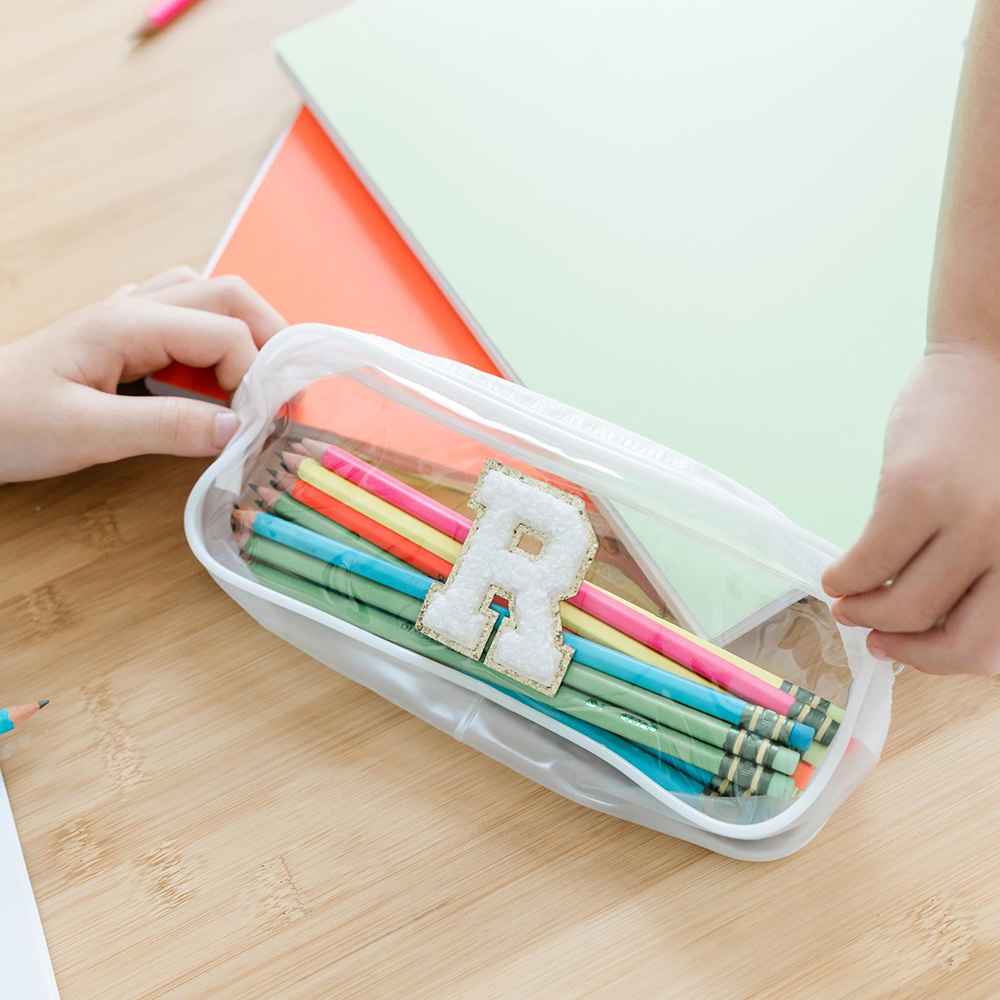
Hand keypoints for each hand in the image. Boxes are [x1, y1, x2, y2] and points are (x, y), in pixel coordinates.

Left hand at [0, 267, 285, 482]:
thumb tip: (239, 430)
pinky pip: (182, 313)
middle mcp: (134, 307)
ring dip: (244, 332)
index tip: (264, 425)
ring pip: (208, 297)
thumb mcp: (87, 433)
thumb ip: (167, 428)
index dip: (258, 377)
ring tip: (254, 383)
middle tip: (284, 393)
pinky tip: (207, 372)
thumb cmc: (7, 421)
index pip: (227, 332)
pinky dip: (212, 336)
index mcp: (130, 323)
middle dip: (272, 338)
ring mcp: (126, 315)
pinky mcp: (119, 334)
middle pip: (230, 294)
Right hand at [822, 344, 999, 674]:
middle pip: (960, 641)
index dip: (944, 658)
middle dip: (908, 649)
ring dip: (866, 615)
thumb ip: (982, 566)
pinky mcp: (914, 493)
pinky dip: (844, 579)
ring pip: (907, 608)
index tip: (908, 648)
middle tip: (876, 638)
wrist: (990, 364)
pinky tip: (837, 575)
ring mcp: (968, 520)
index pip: (996, 644)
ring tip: (847, 602)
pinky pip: (867, 562)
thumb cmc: (998, 444)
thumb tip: (920, 620)